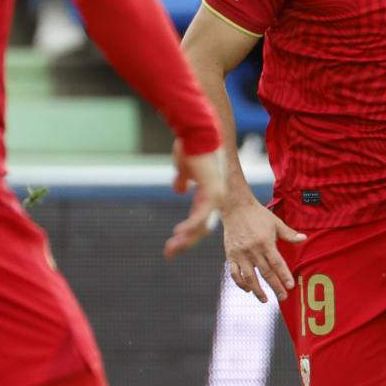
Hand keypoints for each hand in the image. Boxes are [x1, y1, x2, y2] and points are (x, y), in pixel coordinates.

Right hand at [164, 143, 228, 257]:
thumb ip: (184, 180)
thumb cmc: (190, 145)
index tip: (172, 244)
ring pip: (202, 225)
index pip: (198, 220)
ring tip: (172, 248)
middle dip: (185, 242)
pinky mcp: (213, 190)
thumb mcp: (185, 167)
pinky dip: (189, 225)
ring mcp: (216, 195)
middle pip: (201, 228)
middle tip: (169, 254)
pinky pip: (201, 214)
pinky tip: (178, 234)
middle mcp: (216, 197)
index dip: (185, 233)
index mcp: (208, 193)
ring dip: (186, 238)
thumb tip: (180, 190)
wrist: (197, 131)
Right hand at [221, 196, 305, 303]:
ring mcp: (240, 254)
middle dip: (275, 287)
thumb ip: (289, 234)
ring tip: (265, 300)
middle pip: (265, 273)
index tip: (291, 286)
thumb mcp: (276, 222)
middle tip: (283, 297)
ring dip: (257, 290)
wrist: (235, 208)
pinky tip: (248, 289)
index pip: (277, 264)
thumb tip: (304, 239)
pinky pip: (234, 273)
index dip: (284, 276)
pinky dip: (240, 283)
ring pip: (249, 277)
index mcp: (265, 243)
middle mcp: (253, 250)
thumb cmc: (258, 215)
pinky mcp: (230, 255)